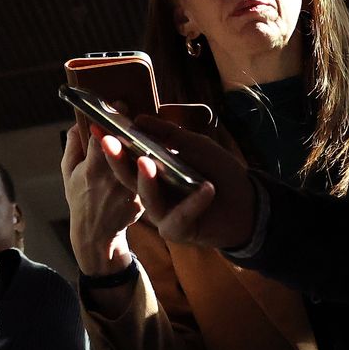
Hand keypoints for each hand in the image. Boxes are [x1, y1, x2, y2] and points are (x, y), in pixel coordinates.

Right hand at [61, 121, 142, 275]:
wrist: (94, 232)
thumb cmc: (79, 199)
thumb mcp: (67, 173)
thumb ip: (72, 146)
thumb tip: (78, 122)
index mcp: (91, 170)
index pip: (102, 139)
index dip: (111, 120)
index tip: (119, 104)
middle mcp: (112, 179)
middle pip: (127, 146)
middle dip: (132, 128)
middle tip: (138, 113)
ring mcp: (129, 190)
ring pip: (141, 160)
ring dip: (145, 144)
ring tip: (149, 130)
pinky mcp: (143, 199)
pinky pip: (149, 176)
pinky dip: (152, 163)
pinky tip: (155, 150)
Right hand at [98, 116, 256, 250]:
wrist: (250, 203)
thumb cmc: (221, 173)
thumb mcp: (197, 146)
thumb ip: (169, 135)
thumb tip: (138, 120)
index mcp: (153, 172)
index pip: (128, 157)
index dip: (112, 144)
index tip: (98, 128)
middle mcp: (153, 192)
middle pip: (128, 178)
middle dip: (117, 160)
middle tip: (108, 142)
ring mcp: (163, 213)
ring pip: (148, 198)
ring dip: (146, 181)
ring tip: (147, 162)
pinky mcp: (178, 230)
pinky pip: (180, 217)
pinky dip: (194, 203)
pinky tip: (206, 189)